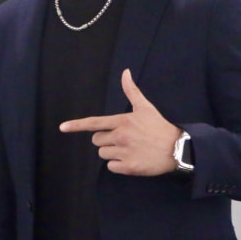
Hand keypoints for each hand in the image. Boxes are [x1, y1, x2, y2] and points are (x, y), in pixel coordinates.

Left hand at [59, 69, 180, 175]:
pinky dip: (118, 165)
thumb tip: (125, 71)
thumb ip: (131, 90)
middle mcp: (120, 136)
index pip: (94, 123)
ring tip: (128, 149)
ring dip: (111, 153)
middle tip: (122, 139)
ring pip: (102, 154)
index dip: (76, 125)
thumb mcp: (145, 107)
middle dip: (105, 140)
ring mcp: (124, 152)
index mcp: (121, 121)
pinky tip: (131, 159)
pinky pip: (110, 167)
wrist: (178, 148)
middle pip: (96, 140)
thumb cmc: (158, 126)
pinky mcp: (129, 168)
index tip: (62, 128)